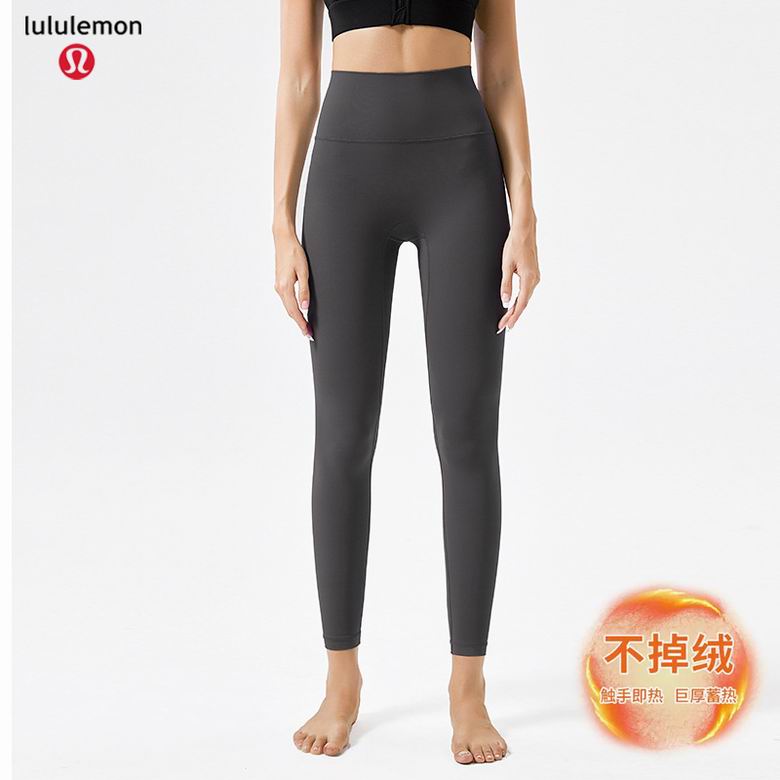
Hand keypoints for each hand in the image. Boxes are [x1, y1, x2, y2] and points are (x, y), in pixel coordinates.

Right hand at [274, 232, 312, 339]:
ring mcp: (278, 286)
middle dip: (300, 323)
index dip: (302, 323)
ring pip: (288, 306)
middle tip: (308, 334)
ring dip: (296, 317)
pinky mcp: (280, 283)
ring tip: (305, 325)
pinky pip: (286, 300)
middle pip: (290, 311)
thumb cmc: (294, 253)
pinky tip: (299, 311)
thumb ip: (304, 290)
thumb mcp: (303, 271)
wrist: (283, 240)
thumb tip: (305, 307)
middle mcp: (279, 288)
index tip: (308, 333)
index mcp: (285, 287)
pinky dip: (293, 308)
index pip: (294, 311)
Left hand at [497, 211, 539, 331]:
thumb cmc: (515, 245)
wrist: (524, 231)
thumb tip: (505, 301)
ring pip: (524, 298)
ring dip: (515, 309)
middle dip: (512, 315)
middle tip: (502, 326)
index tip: (507, 326)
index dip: (513, 316)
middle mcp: (535, 280)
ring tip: (505, 319)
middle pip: (523, 303)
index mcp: (529, 278)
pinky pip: (526, 292)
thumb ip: (506, 285)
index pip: (521, 303)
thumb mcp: (506, 265)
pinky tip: (512, 306)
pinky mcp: (532, 275)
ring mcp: (535, 277)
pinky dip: (518, 300)